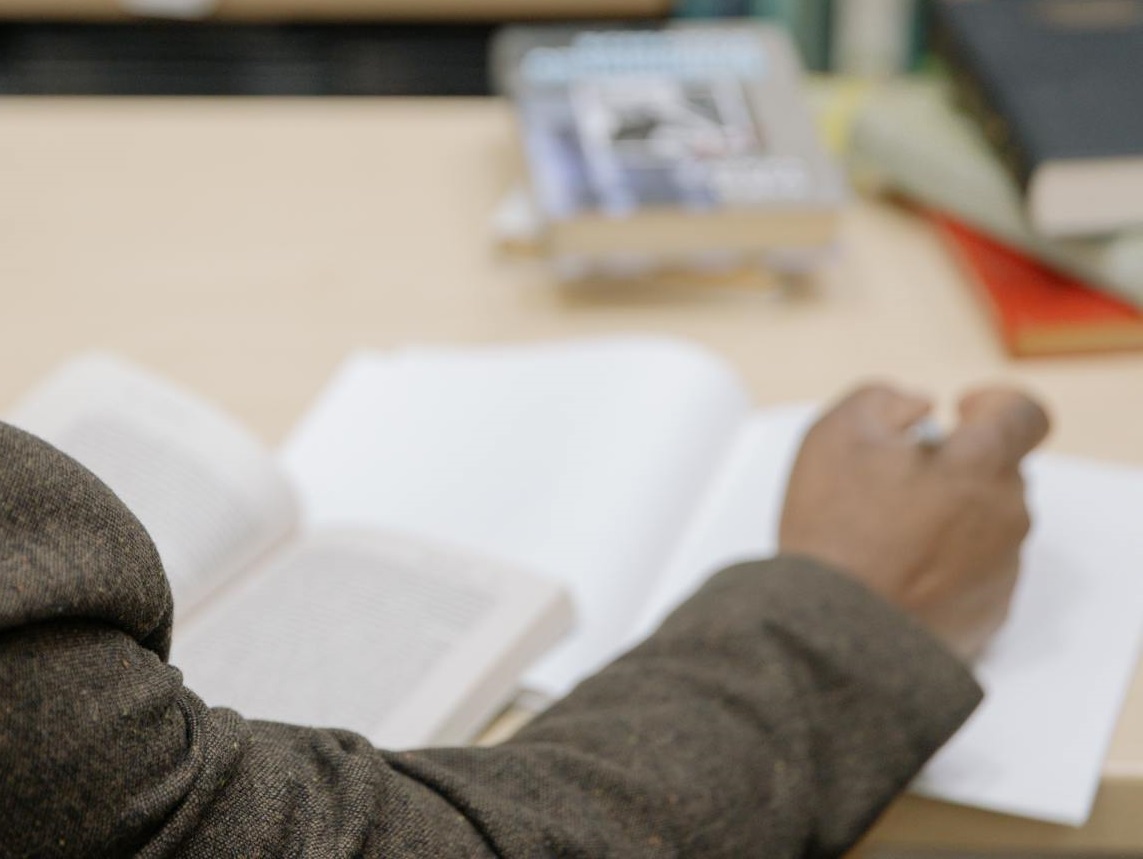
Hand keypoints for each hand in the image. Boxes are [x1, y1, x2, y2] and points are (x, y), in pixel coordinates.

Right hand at [779, 384, 1050, 661]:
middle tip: (894, 484)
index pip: (1023, 415)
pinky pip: (977, 573)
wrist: (839, 635)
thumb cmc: (838, 531)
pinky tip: (899, 574)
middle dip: (955, 468)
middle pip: (998, 472)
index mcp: (980, 463)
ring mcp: (1002, 569)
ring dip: (951, 518)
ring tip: (888, 537)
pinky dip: (946, 566)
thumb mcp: (837, 433)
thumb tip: (916, 407)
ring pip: (987, 523)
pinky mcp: (988, 614)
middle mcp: (1007, 515)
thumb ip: (883, 398)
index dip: (995, 405)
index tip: (963, 413)